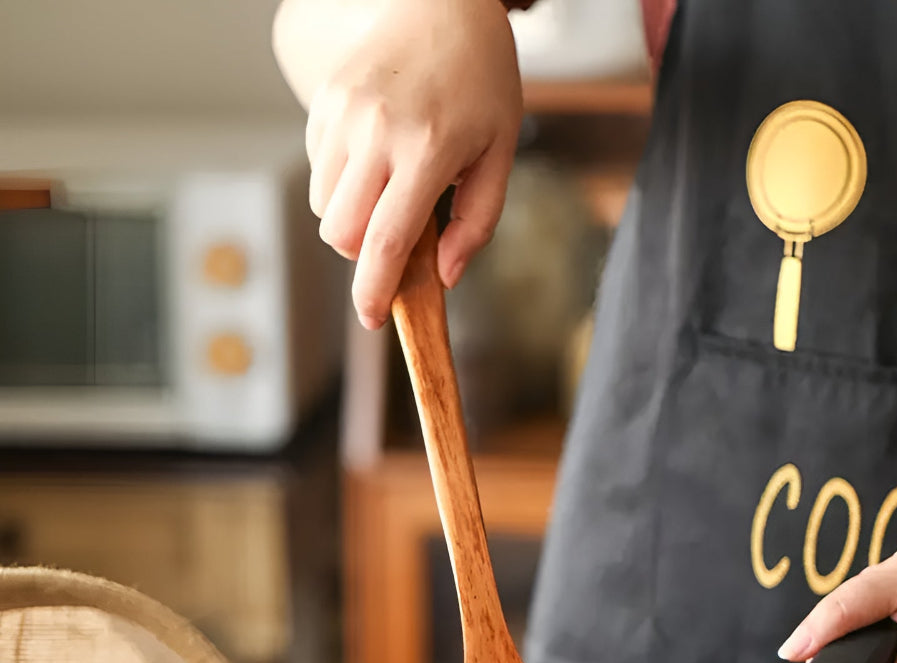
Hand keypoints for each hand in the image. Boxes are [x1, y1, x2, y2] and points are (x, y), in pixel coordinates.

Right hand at [273, 0, 522, 328]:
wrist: (444, 3)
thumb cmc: (482, 82)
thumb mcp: (500, 154)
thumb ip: (477, 223)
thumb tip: (443, 276)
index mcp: (427, 150)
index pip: (387, 242)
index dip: (374, 291)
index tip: (371, 318)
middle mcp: (376, 132)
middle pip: (341, 233)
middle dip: (364, 254)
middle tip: (396, 236)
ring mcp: (343, 114)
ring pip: (323, 206)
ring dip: (350, 219)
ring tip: (388, 190)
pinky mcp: (324, 101)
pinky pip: (317, 170)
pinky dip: (340, 184)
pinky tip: (373, 158)